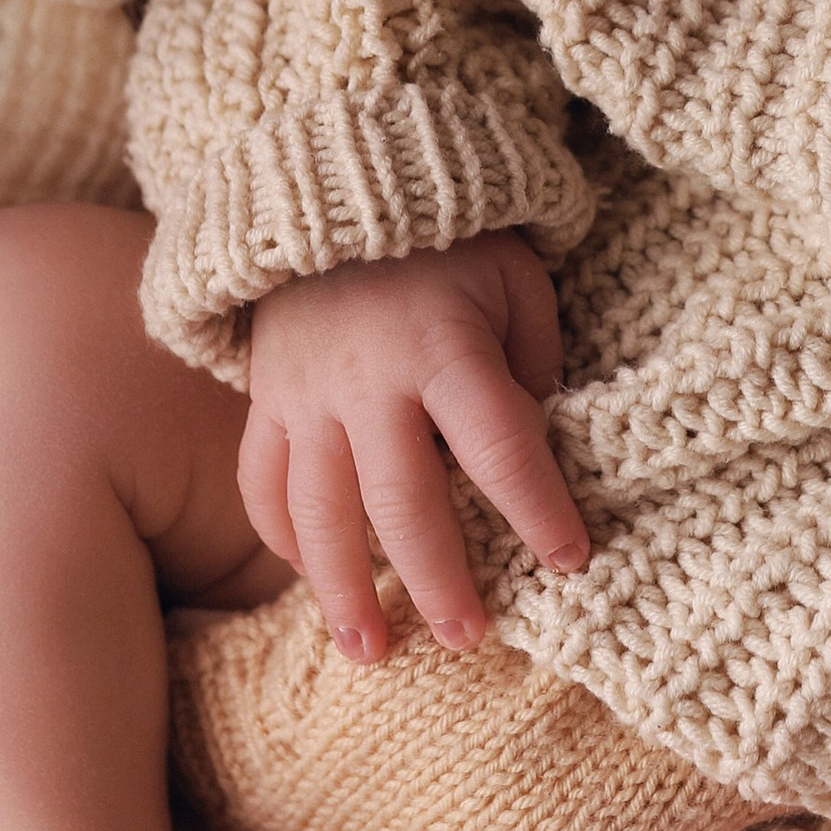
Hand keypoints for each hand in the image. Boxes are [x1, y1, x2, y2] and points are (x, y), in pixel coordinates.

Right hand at [240, 238, 583, 659]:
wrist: (336, 180)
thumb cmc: (449, 243)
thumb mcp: (515, 280)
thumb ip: (532, 362)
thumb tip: (535, 445)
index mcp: (445, 345)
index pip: (500, 444)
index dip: (538, 508)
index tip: (570, 560)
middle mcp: (367, 378)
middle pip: (402, 501)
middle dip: (439, 578)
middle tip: (468, 637)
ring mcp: (304, 391)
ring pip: (318, 511)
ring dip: (344, 589)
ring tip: (372, 650)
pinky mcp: (263, 396)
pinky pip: (261, 482)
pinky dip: (282, 540)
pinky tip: (311, 582)